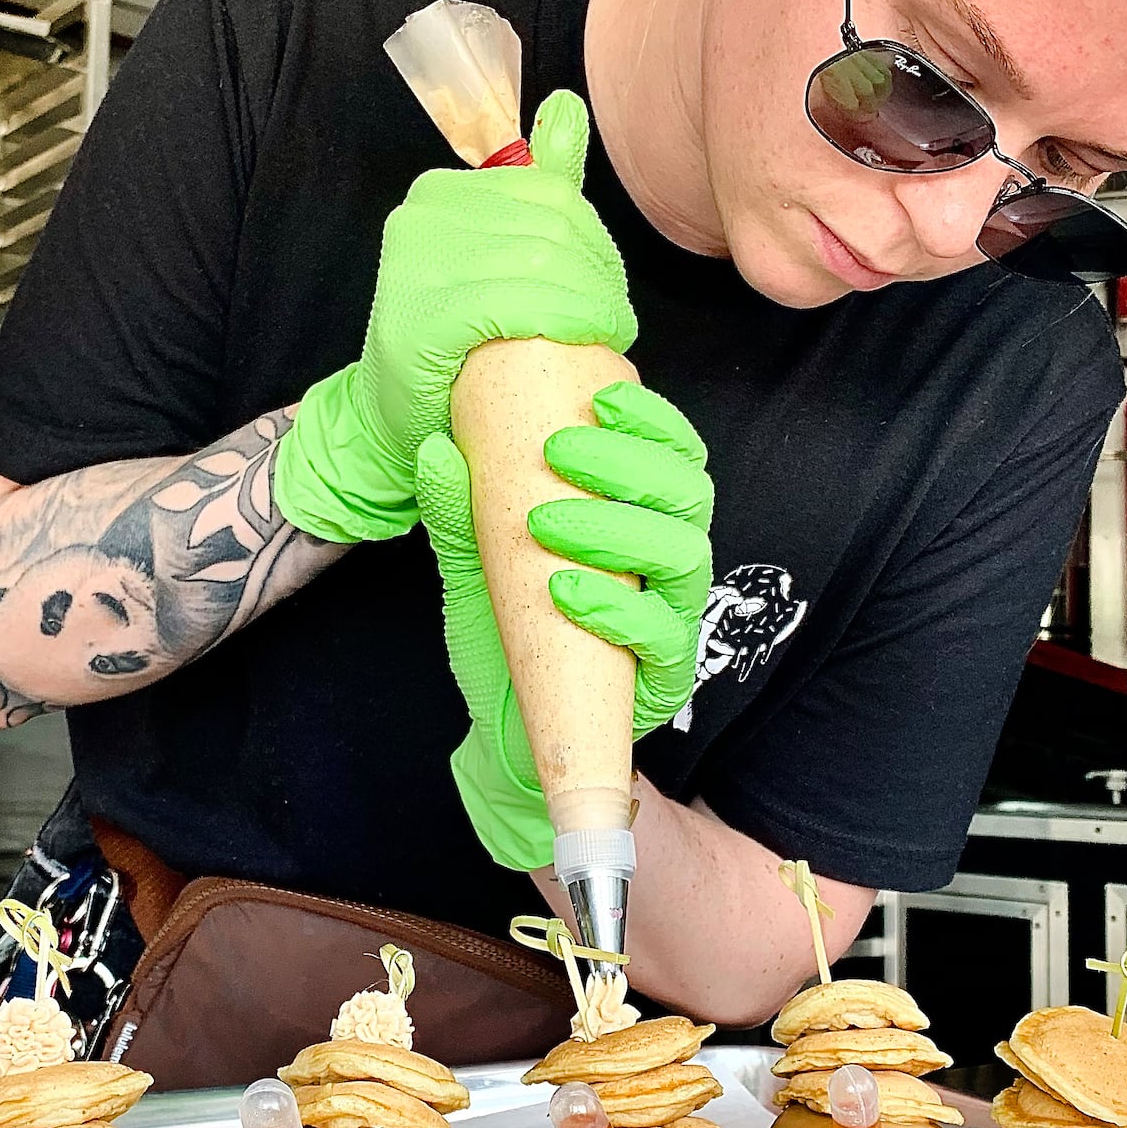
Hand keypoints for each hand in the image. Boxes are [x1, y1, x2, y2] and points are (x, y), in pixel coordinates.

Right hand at [273, 90, 636, 542]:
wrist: (391, 422)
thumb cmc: (451, 345)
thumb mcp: (491, 254)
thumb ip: (533, 185)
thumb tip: (567, 106)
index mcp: (439, 194)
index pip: (552, 197)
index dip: (596, 247)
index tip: (604, 290)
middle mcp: (424, 217)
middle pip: (554, 231)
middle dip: (599, 280)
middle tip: (610, 323)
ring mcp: (419, 263)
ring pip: (547, 264)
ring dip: (593, 306)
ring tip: (601, 337)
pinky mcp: (426, 315)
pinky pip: (521, 303)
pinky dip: (563, 324)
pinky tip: (576, 345)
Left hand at [416, 380, 713, 870]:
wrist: (507, 731)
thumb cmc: (511, 634)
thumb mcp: (477, 564)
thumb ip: (462, 510)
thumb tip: (436, 448)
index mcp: (641, 520)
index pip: (676, 455)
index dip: (654, 420)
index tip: (600, 396)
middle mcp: (668, 564)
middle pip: (690, 493)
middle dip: (628, 462)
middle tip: (557, 451)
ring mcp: (672, 620)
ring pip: (686, 554)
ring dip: (616, 528)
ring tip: (546, 524)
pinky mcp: (664, 680)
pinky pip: (664, 636)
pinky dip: (616, 609)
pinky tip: (565, 592)